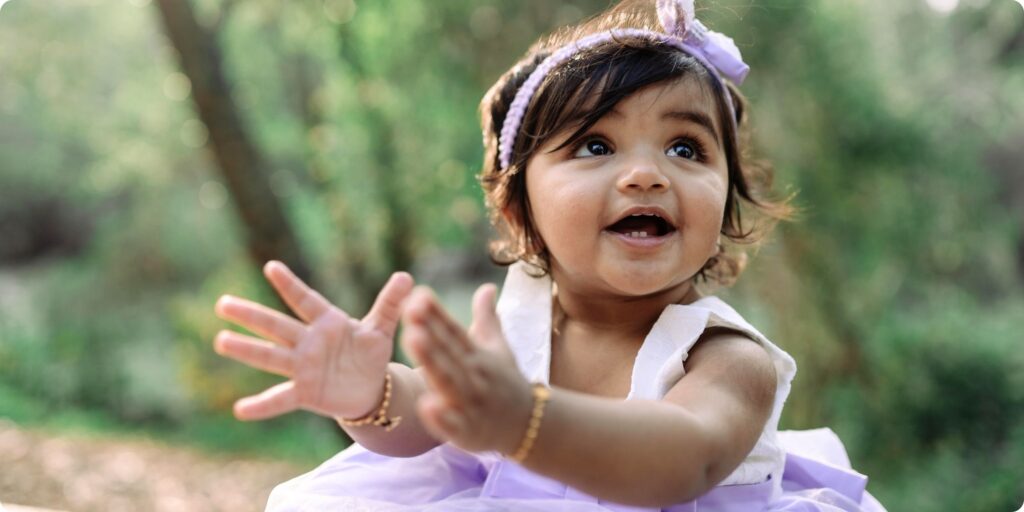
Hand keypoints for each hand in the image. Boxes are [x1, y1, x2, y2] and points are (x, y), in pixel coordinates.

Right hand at [213, 261, 413, 420]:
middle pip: (276, 326)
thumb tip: (407, 276)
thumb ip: (390, 304)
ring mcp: (303, 367)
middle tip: (223, 303)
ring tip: (221, 341)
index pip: (305, 300)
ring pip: (271, 356)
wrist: (370, 389)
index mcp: (327, 322)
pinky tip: (240, 410)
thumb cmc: (369, 353)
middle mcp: (308, 342)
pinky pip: (281, 399)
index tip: (270, 266)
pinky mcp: (305, 393)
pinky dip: (261, 405)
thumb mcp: (381, 328)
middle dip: (251, 315)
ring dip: (247, 350)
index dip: (290, 285)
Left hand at [400, 284, 533, 453]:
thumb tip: (486, 287)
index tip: (417, 293)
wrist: (529, 425)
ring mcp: (471, 403)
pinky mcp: (468, 432)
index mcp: (478, 355)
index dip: (436, 312)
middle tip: (409, 310)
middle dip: (429, 332)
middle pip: (448, 352)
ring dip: (432, 361)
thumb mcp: (499, 348)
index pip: (454, 331)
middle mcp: (475, 375)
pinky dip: (441, 416)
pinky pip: (453, 424)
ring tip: (412, 339)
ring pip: (449, 381)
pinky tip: (426, 405)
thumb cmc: (506, 382)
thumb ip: (487, 318)